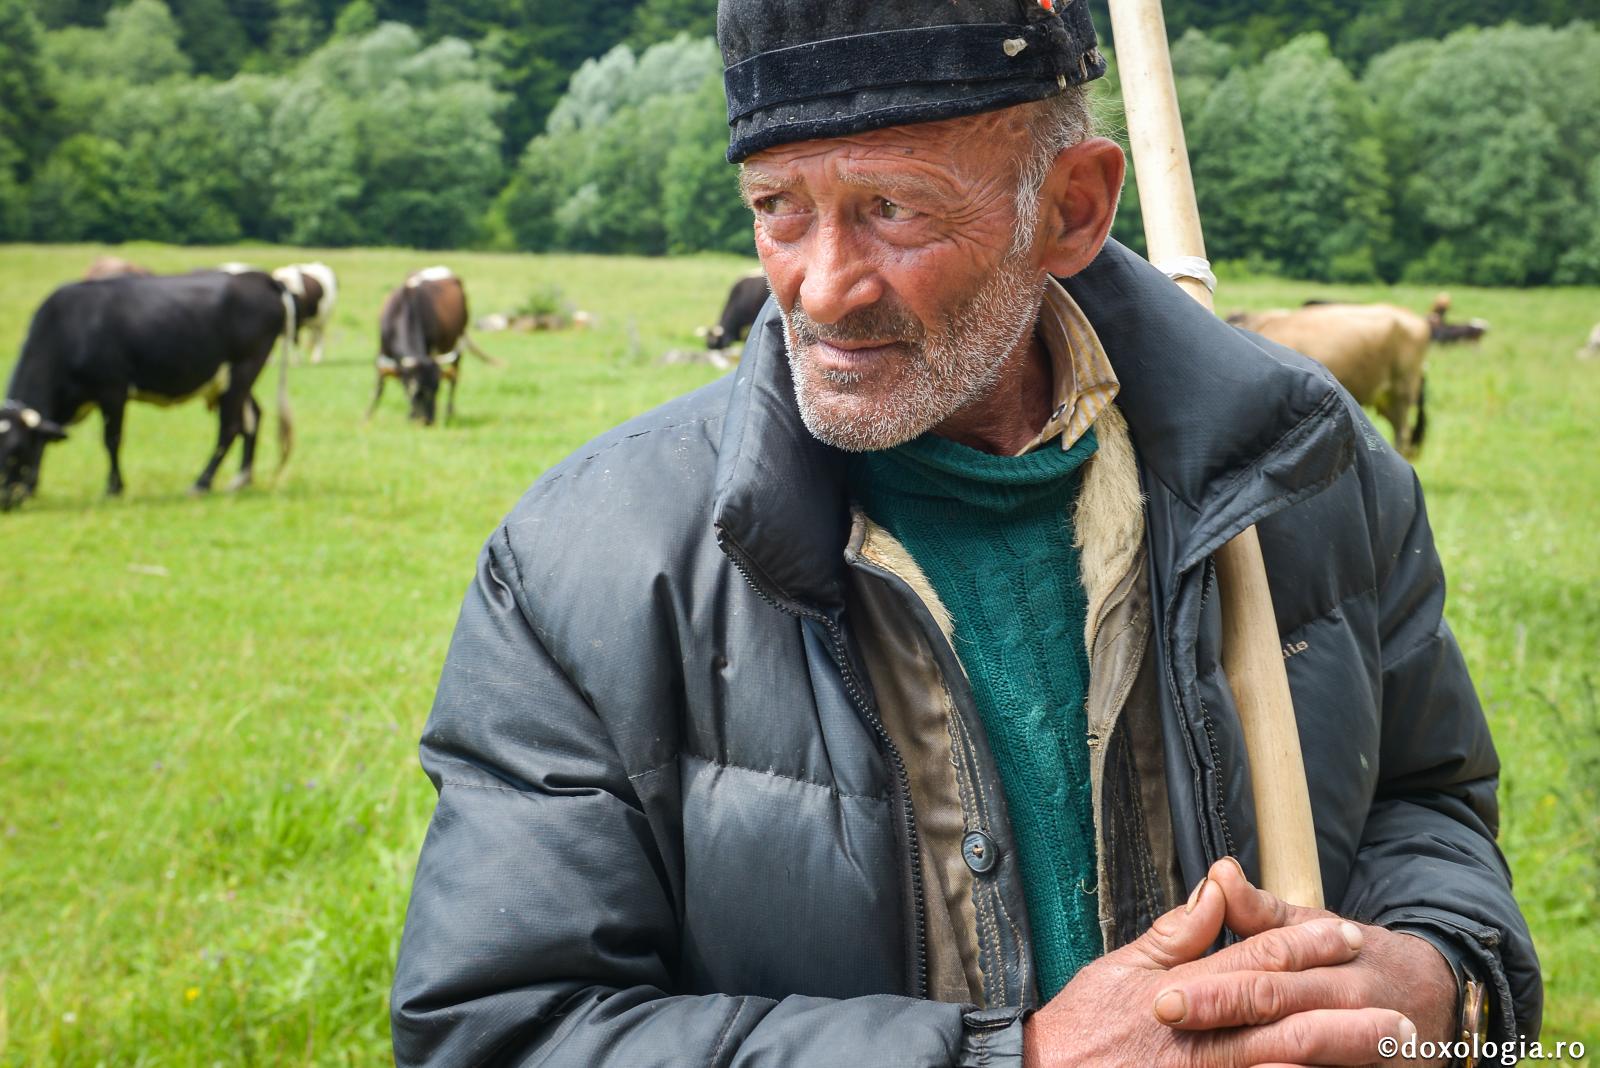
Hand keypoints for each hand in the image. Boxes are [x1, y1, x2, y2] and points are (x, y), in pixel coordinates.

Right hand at [1023, 870, 1414, 1066]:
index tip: (1347, 935)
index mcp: (1180, 991)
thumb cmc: (1081, 1026)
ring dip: (1335, 1058)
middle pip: (1282, 1019)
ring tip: (1386, 1054)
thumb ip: (1174, 934)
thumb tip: (1217, 891)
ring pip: (1279, 1065)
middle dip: (1342, 1013)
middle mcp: (1197, 1037)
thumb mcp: (1119, 968)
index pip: (1253, 959)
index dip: (1304, 945)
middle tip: (1397, 1011)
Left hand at [1151, 857, 1457, 1066]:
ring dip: (1260, 1054)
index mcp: (1331, 954)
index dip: (1213, 984)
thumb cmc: (1356, 959)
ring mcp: (1370, 1040)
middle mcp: (1350, 997)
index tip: (1161, 996)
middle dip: (1221, 1011)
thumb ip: (1262, 911)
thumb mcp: (1314, 925)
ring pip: (1310, 1047)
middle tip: (1166, 1016)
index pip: (1264, 965)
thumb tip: (1219, 874)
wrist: (1439, 1000)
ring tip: (1205, 1061)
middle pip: (1280, 1005)